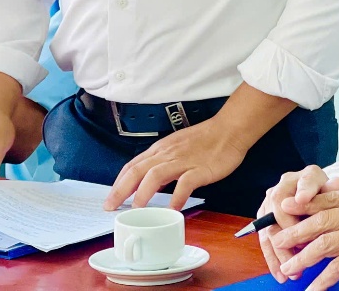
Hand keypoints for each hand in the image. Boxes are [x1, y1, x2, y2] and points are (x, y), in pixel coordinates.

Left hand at [104, 117, 249, 210]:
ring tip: (135, 209)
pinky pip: (185, 183)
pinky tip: (172, 209)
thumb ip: (163, 164)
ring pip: (156, 175)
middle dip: (121, 189)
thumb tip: (150, 183)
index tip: (110, 197)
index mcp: (161, 149)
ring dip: (143, 192)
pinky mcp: (200, 169)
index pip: (133, 165)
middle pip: (138, 170)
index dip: (119, 182)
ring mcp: (183, 161)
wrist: (229, 130)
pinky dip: (177, 196)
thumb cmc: (205, 139)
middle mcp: (168, 154)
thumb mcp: (177, 148)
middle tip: (111, 206)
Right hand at [257, 165, 338, 277]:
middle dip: (289, 233)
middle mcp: (284, 186)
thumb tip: (338, 185)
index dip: (304, 190)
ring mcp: (271, 202)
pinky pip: (265, 239)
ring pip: (270, 227)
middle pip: (279, 207)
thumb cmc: (326, 199)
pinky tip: (280, 273)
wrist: (316, 200)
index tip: (302, 198)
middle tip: (300, 250)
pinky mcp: (265, 218)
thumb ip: (335, 190)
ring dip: (279, 251)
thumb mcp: (334, 194)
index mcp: (305, 177)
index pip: (304, 182)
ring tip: (291, 270)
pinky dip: (272, 258)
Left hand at [270, 177, 338, 290]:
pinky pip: (337, 268)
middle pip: (320, 219)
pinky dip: (321, 280)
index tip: (284, 207)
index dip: (303, 203)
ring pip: (324, 243)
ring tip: (288, 266)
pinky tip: (311, 288)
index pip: (328, 197)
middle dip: (294, 229)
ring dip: (302, 256)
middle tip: (276, 238)